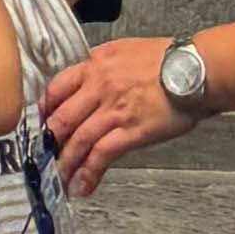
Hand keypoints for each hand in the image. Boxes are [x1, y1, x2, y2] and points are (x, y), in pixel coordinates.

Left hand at [41, 37, 188, 197]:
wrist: (193, 69)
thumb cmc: (166, 58)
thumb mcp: (125, 48)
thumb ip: (103, 61)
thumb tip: (90, 70)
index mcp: (95, 64)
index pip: (58, 87)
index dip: (45, 109)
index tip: (40, 123)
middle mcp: (99, 87)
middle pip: (63, 117)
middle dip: (49, 142)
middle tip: (42, 158)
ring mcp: (113, 110)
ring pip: (78, 140)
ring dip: (65, 164)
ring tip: (58, 180)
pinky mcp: (130, 132)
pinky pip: (102, 155)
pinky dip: (89, 173)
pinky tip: (83, 185)